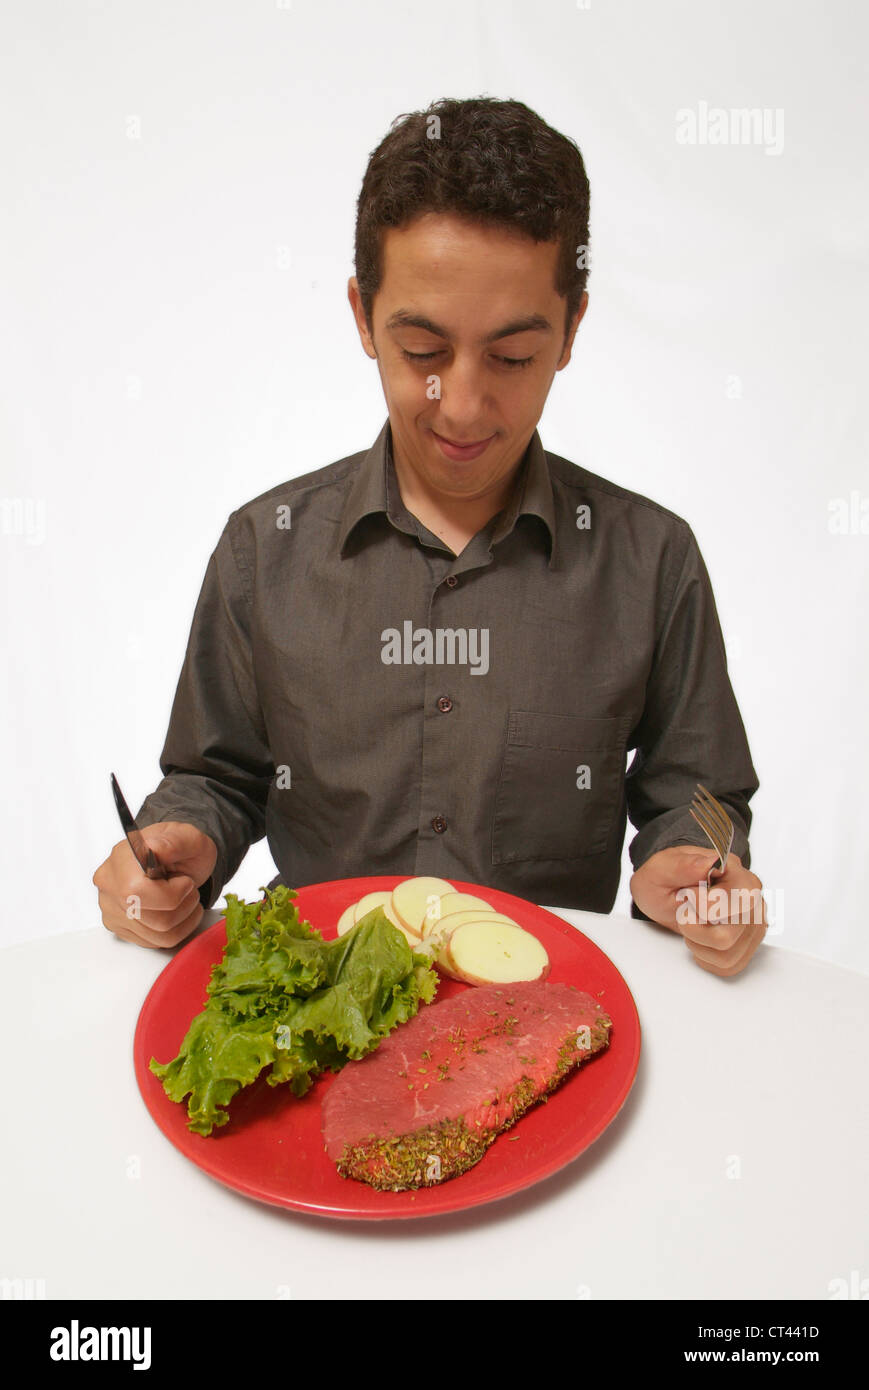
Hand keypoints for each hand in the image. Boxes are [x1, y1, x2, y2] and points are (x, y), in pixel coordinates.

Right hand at [92, 820, 217, 949]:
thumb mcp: (187, 837)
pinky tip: (177, 910)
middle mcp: (109, 884)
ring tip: (184, 898)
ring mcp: (111, 908)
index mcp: (121, 858)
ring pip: (158, 935)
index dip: (172, 893)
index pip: (139, 893)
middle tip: (188, 888)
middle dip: (182, 906)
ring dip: (182, 919)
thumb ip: (172, 843)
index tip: (185, 881)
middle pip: (153, 919)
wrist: (176, 859)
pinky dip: (175, 930)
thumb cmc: (181, 848)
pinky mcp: (119, 926)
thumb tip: (154, 849)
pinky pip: (154, 943)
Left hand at [630, 846, 766, 976]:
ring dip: (698, 943)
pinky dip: (706, 956)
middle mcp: (753, 899)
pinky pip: (728, 966)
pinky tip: (700, 937)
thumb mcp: (661, 867)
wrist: (671, 890)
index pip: (731, 903)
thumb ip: (681, 865)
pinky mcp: (748, 944)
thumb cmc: (668, 878)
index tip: (688, 893)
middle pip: (726, 936)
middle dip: (694, 929)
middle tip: (686, 911)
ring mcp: (754, 923)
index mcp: (736, 873)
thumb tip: (707, 864)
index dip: (700, 905)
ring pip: (727, 955)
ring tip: (693, 923)